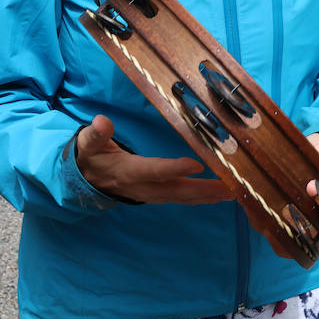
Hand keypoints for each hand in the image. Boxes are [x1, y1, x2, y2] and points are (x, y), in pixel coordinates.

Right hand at [74, 114, 233, 205]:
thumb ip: (96, 134)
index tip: (197, 165)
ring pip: (182, 197)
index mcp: (128, 172)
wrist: (86, 180)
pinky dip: (200, 198)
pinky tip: (217, 195)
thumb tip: (101, 121)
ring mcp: (151, 194)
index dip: (174, 169)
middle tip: (230, 188)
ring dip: (206, 196)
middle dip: (203, 190)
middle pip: (176, 189)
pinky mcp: (157, 194)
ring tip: (232, 193)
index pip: (154, 170)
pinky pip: (181, 198)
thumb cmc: (91, 157)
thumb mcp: (88, 144)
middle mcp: (143, 187)